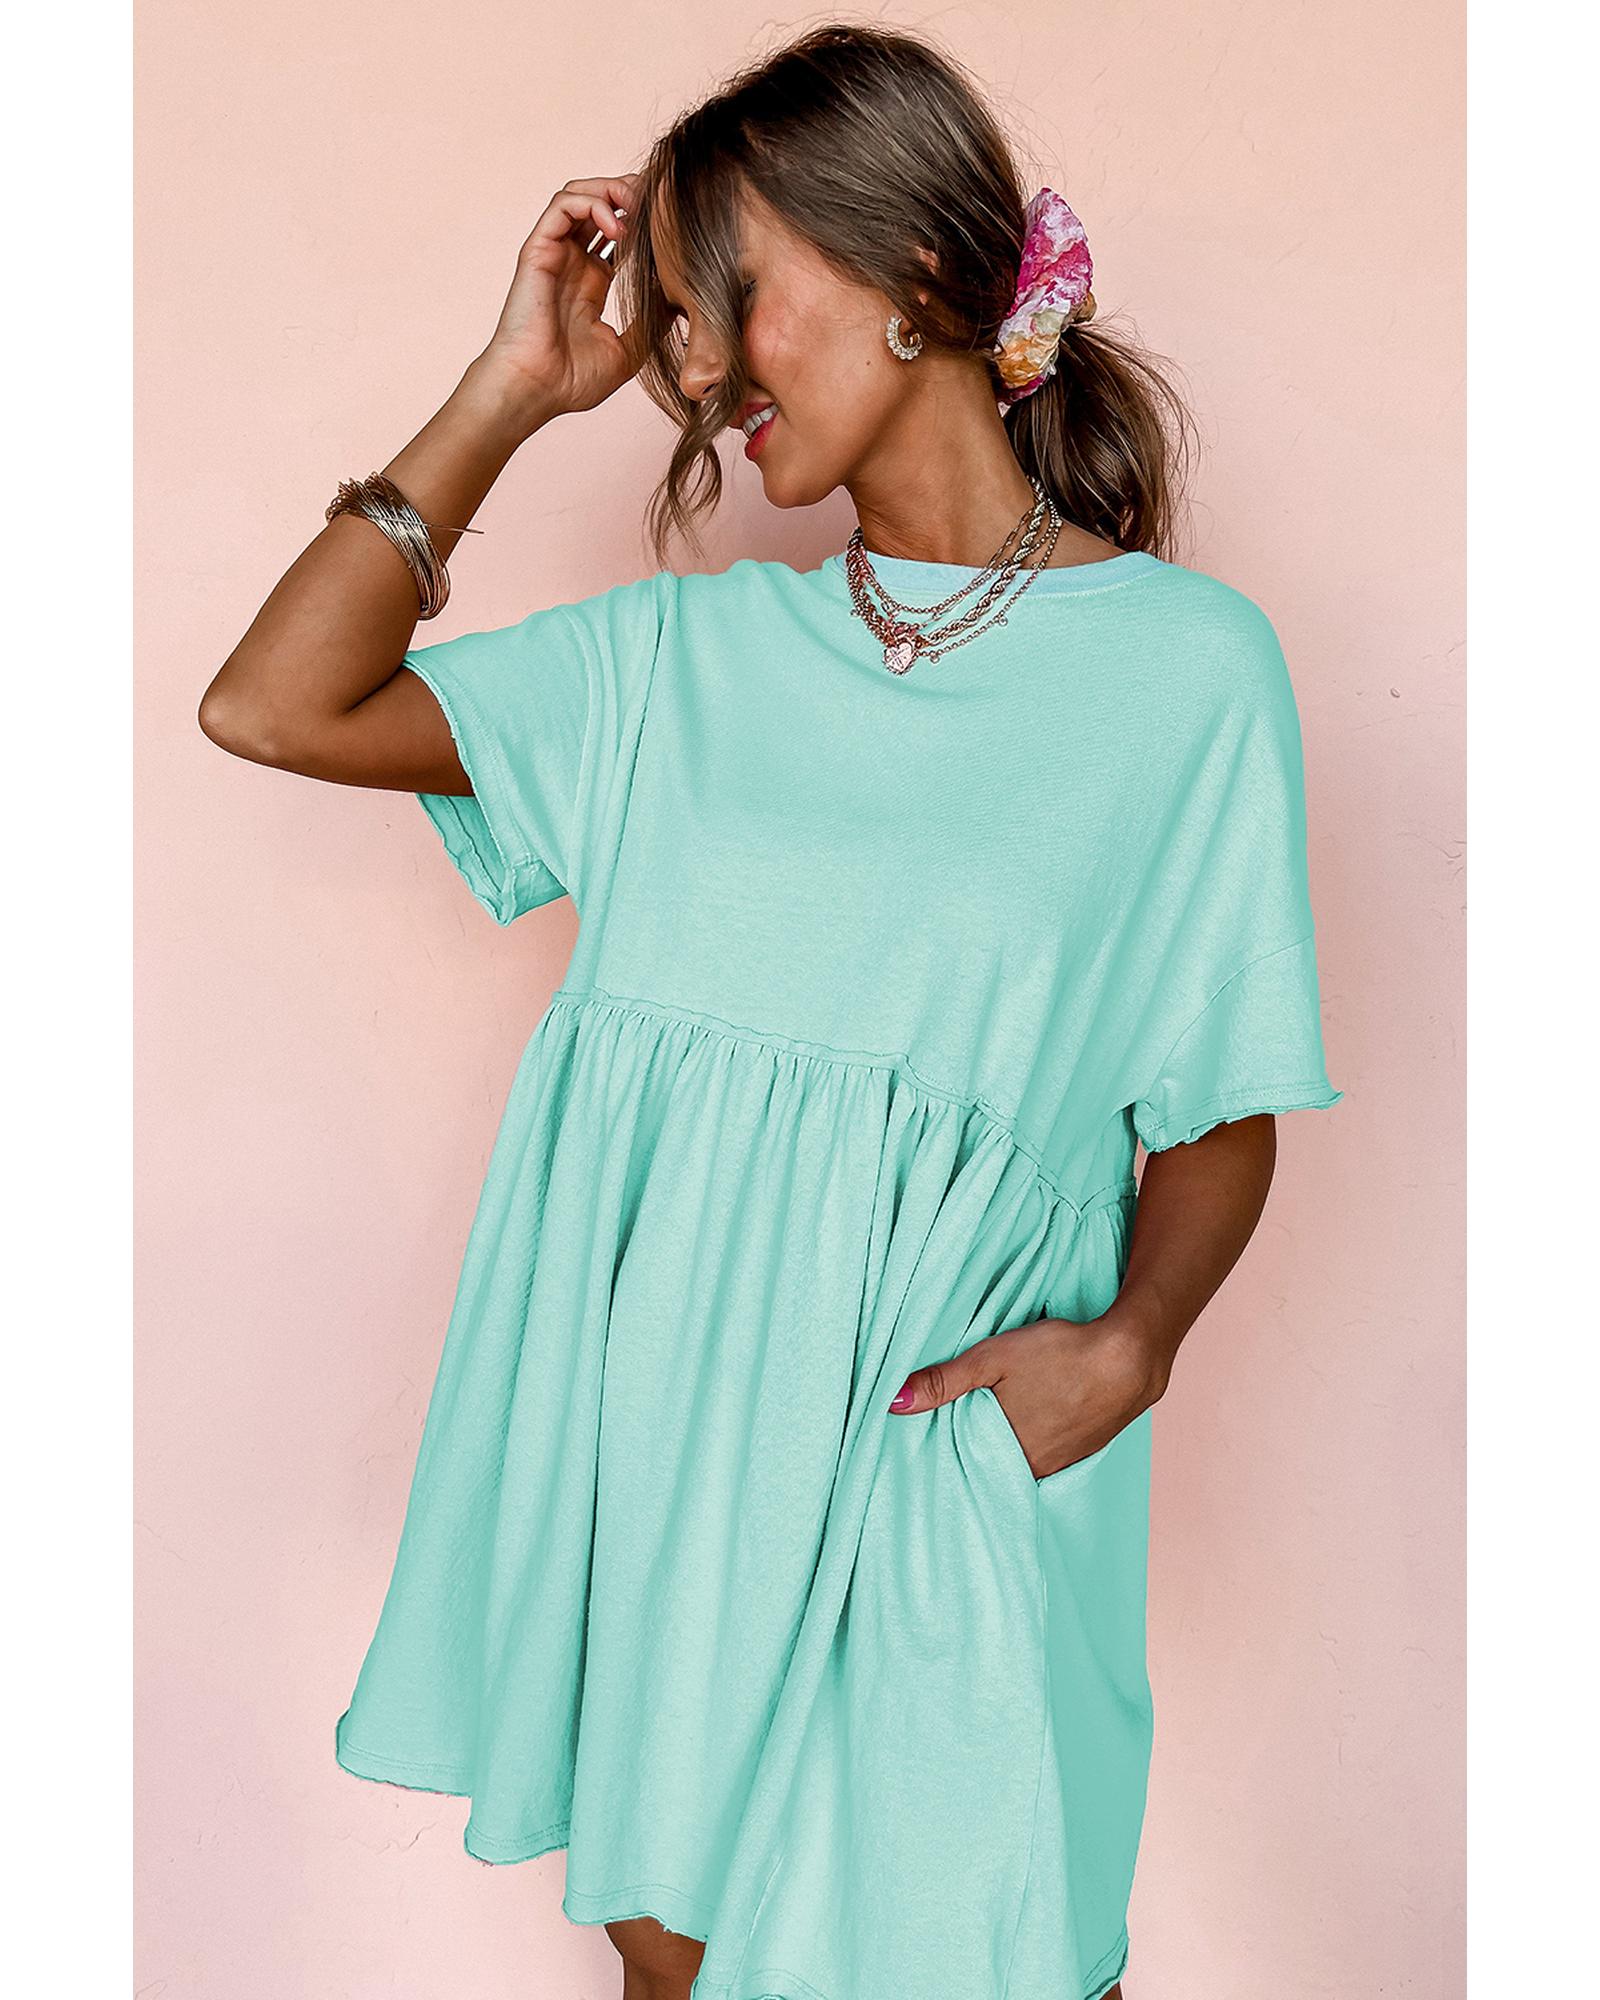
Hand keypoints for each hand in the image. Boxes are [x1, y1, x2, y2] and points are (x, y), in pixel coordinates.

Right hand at [474, 174, 644, 423]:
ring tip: (637, 207)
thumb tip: (680, 303)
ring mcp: (555, 255)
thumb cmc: (571, 381)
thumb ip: (651, 325)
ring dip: (612, 190)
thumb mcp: (628, 352)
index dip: (643, 222)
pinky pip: (562, 205)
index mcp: (593, 283)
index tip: (669, 227)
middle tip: (658, 205)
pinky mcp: (539, 251)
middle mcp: (573, 263)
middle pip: (601, 205)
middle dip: (631, 195)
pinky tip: (617, 226)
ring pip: (580, 194)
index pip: (619, 234)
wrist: (535, 391)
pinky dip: (592, 203)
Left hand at [886, 1309, 1167, 1479]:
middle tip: (952, 1441)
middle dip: (973, 1457)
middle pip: (993, 1468)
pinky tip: (1030, 1424)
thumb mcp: (991, 1359)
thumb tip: (892, 1403)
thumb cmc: (1059, 1355)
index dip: (948, 1462)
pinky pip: (1047, 1455)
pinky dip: (1033, 1444)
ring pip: (1021, 1462)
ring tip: (989, 1429)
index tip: (926, 1458)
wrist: (1129, 1358)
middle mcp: (1036, 1468)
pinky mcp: (1083, 1449)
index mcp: (1009, 1454)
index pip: (966, 1469)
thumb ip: (943, 1382)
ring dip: (1006, 1449)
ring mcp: (1063, 1462)